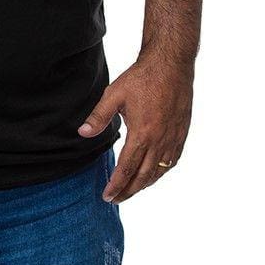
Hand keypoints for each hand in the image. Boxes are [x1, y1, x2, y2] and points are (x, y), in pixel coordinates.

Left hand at [77, 53, 193, 203]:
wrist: (171, 65)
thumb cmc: (142, 78)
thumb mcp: (114, 95)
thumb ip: (98, 117)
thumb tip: (82, 133)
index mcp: (142, 134)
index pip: (127, 169)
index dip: (116, 185)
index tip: (107, 196)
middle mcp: (160, 142)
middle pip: (143, 176)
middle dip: (128, 191)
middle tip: (116, 199)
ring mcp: (173, 139)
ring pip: (159, 172)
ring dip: (144, 184)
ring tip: (131, 190)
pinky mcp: (181, 134)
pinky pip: (172, 161)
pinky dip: (161, 172)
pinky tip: (154, 173)